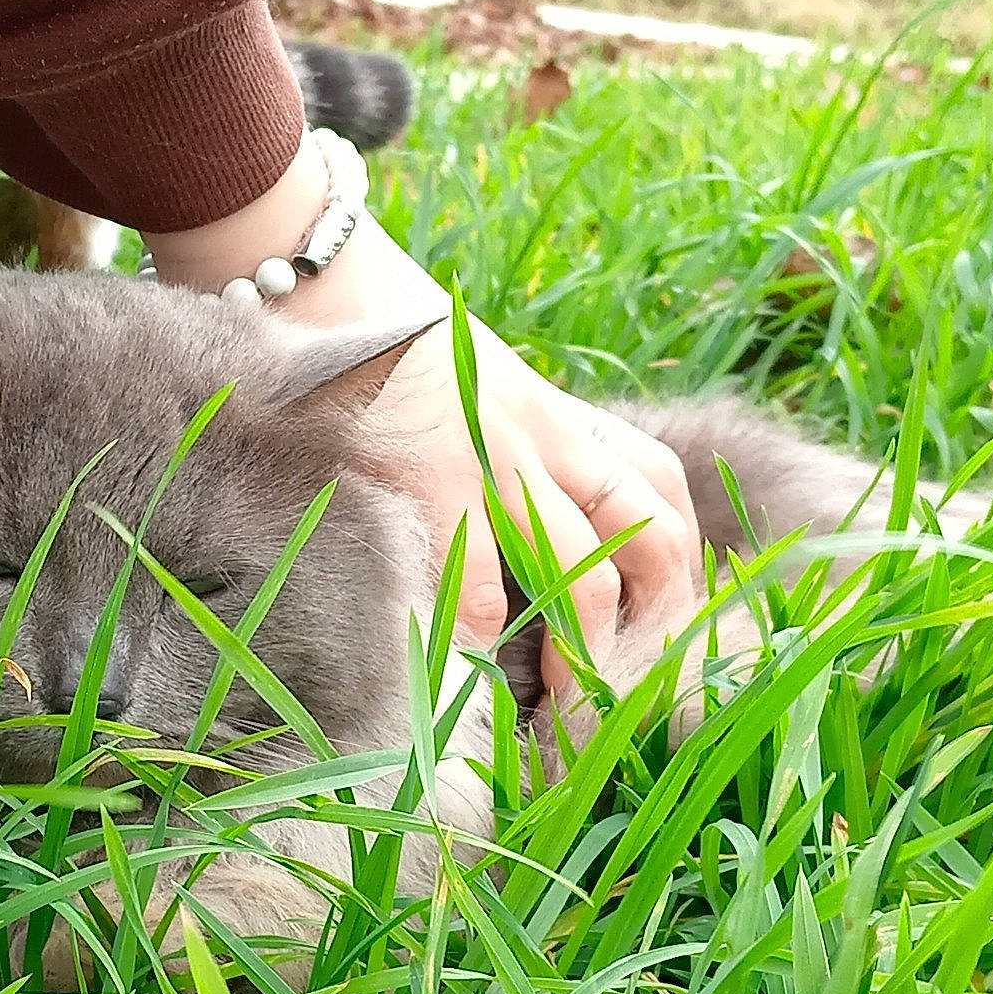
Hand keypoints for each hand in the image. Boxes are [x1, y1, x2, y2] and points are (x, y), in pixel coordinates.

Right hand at [145, 141, 700, 693]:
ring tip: (564, 713)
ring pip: (586, 573)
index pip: (663, 496)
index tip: (654, 645)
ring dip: (584, 657)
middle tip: (623, 700)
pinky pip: (478, 586)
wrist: (315, 280)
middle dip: (651, 632)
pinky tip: (473, 681)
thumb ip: (515, 452)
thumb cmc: (381, 353)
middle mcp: (551, 432)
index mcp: (563, 414)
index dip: (677, 580)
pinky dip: (483, 647)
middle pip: (654, 541)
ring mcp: (498, 454)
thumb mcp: (474, 391)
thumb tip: (529, 552)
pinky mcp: (433, 475)